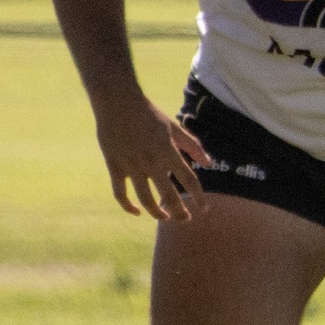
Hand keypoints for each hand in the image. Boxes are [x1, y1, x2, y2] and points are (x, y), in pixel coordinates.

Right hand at [94, 95, 210, 221]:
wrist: (118, 103)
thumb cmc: (149, 114)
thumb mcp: (174, 127)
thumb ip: (192, 145)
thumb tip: (209, 163)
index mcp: (168, 152)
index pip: (189, 180)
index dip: (198, 198)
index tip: (204, 209)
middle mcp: (151, 162)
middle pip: (168, 195)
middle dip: (179, 213)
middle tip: (186, 220)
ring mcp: (131, 166)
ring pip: (145, 199)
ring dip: (157, 213)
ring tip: (165, 218)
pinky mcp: (115, 167)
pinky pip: (120, 193)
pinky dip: (127, 206)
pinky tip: (137, 212)